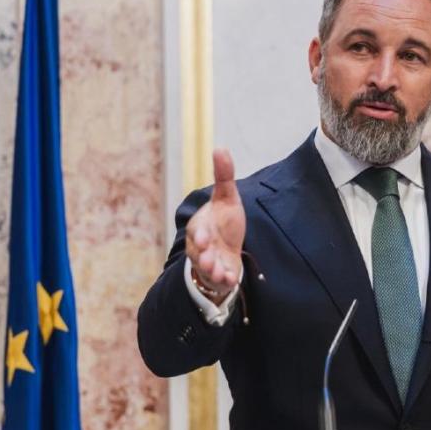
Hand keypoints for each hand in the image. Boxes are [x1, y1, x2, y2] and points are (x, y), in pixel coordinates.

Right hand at [186, 149, 244, 303]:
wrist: (228, 247)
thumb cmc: (223, 221)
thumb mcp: (227, 198)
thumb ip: (224, 177)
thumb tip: (220, 148)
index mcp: (201, 227)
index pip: (198, 230)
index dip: (201, 234)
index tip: (204, 237)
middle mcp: (202, 247)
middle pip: (199, 253)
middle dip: (203, 256)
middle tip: (209, 258)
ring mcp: (210, 263)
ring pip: (207, 269)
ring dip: (213, 270)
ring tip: (219, 272)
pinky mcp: (221, 276)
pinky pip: (221, 281)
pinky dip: (225, 281)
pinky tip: (232, 280)